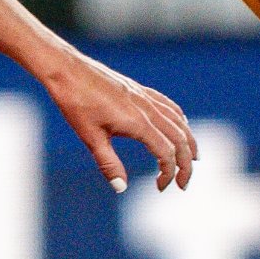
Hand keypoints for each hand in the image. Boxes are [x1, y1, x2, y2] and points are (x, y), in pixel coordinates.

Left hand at [33, 49, 198, 192]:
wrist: (67, 70)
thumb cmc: (76, 103)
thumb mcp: (90, 137)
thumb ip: (109, 164)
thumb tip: (121, 188)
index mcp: (138, 122)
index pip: (166, 153)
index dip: (169, 173)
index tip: (160, 188)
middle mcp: (147, 108)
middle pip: (180, 138)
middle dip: (186, 163)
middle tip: (183, 184)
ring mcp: (145, 97)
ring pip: (179, 121)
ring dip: (189, 142)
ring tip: (191, 159)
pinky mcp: (139, 90)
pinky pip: (169, 106)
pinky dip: (180, 120)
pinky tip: (179, 126)